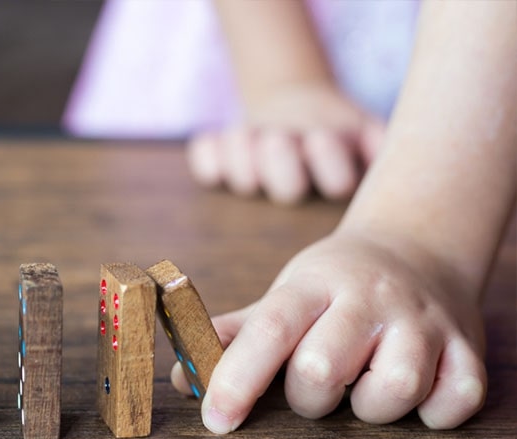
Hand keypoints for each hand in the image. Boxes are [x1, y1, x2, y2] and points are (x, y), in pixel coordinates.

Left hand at [173, 228, 487, 431]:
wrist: (416, 248)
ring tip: (366, 383)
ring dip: (371, 407)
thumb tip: (182, 377)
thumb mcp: (284, 296)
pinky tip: (417, 389)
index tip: (217, 419)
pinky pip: (453, 402)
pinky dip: (433, 411)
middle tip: (316, 385)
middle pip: (324, 369)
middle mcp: (369, 300)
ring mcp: (423, 322)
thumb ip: (234, 337)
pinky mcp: (467, 348)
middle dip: (309, 397)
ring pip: (393, 390)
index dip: (237, 379)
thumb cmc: (335, 286)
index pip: (268, 332)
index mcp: (313, 286)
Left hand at [187, 83, 384, 203]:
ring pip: (244, 178)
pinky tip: (214, 140)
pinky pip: (206, 164)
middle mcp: (293, 182)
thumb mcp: (365, 126)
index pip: (339, 182)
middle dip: (282, 161)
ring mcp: (255, 177)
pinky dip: (206, 155)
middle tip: (280, 137)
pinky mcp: (219, 166)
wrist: (291, 107)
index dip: (330, 163)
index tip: (321, 137)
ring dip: (244, 151)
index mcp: (334, 176)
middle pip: (288, 187)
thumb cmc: (333, 125)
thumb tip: (376, 150)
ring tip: (251, 132)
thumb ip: (376, 139)